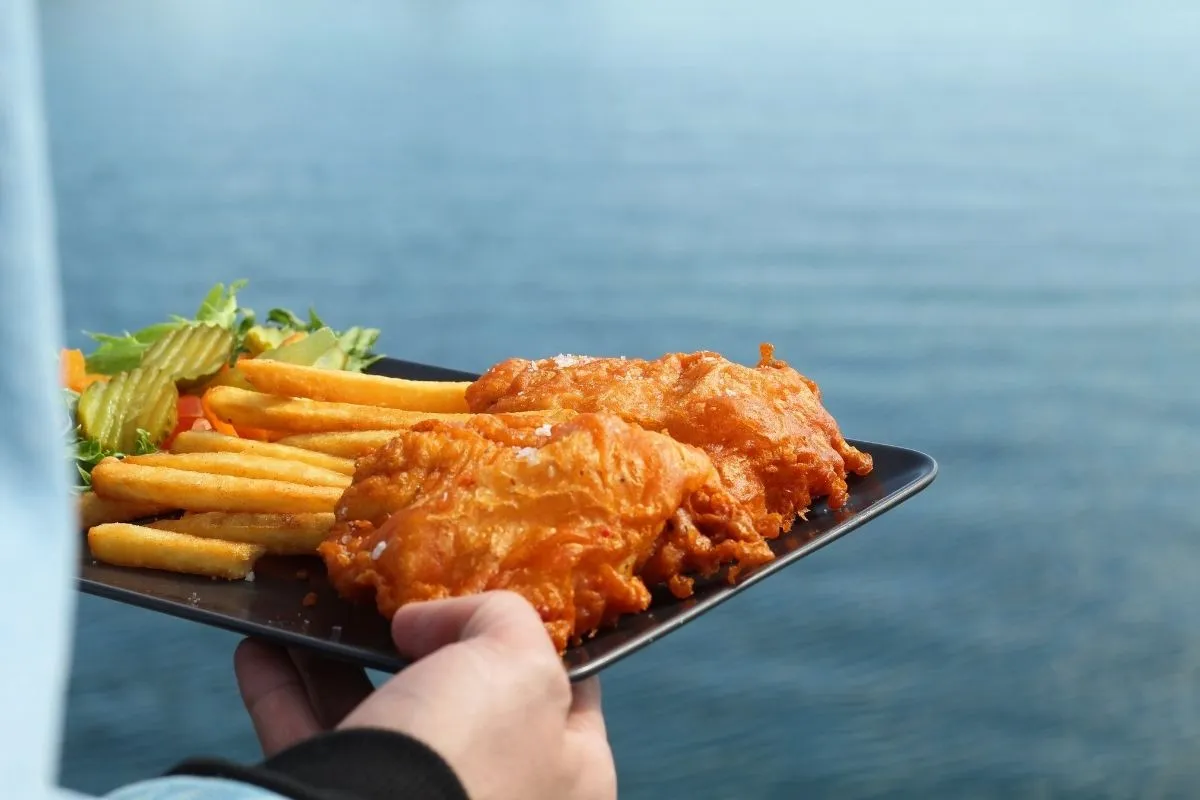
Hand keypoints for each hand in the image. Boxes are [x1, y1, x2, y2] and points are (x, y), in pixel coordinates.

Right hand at [235, 591, 616, 799]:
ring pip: (378, 720)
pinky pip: (312, 744)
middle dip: (420, 644)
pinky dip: (283, 693)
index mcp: (570, 777)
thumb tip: (429, 622)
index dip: (533, 638)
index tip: (491, 596)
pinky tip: (260, 649)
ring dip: (336, 661)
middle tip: (397, 601)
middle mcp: (500, 797)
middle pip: (461, 701)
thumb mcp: (518, 664)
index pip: (569, 694)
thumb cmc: (466, 756)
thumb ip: (502, 618)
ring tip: (316, 611)